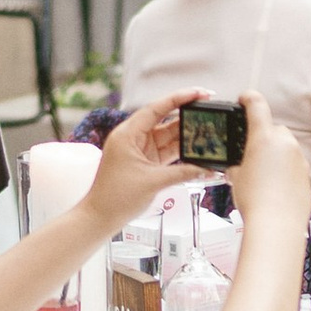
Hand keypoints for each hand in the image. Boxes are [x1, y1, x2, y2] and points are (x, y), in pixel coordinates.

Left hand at [85, 96, 206, 228]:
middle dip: (187, 117)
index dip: (179, 99)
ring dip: (187, 135)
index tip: (199, 93)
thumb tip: (206, 168)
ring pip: (168, 137)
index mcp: (128, 134)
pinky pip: (167, 152)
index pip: (156, 109)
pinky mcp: (146, 163)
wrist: (100, 217)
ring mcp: (140, 150)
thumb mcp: (153, 182)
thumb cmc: (115, 198)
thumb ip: (183, 173)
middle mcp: (134, 138)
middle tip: (210, 111)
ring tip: (210, 131)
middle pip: (165, 120)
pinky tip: (198, 151)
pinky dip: (182, 152)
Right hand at [225, 91, 310, 237]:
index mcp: (264, 137)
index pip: (257, 106)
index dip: (248, 99)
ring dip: (274, 156)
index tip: (244, 99)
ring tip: (260, 178)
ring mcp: (299, 159)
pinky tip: (273, 187)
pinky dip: (284, 171)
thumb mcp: (236, 178)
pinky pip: (293, 165)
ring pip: (285, 148)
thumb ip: (238, 166)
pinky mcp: (307, 175)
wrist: (276, 225)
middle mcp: (285, 144)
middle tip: (249, 155)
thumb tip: (239, 168)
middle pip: (273, 130)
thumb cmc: (256, 201)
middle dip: (262, 139)